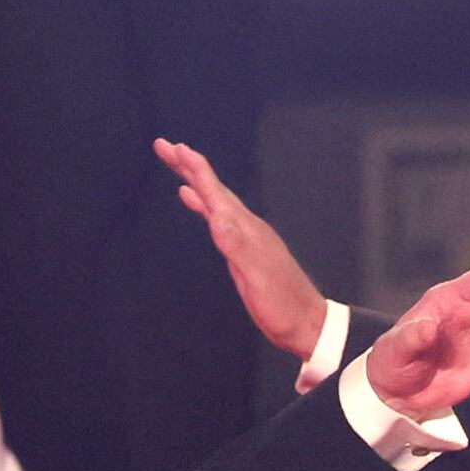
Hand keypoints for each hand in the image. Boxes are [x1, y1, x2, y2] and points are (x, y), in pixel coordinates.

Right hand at [154, 136, 331, 359]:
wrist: (304, 323)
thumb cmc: (281, 305)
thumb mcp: (257, 277)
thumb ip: (238, 246)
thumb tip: (217, 216)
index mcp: (245, 230)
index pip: (215, 192)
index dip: (194, 168)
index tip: (173, 147)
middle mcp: (245, 227)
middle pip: (214, 188)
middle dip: (189, 165)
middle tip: (165, 146)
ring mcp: (245, 237)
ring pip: (215, 200)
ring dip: (195, 181)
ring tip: (176, 165)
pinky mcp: (242, 250)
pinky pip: (218, 218)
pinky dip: (204, 206)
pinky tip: (195, 202)